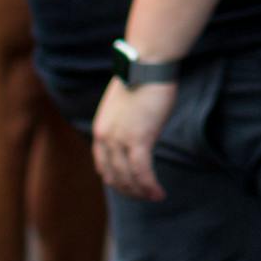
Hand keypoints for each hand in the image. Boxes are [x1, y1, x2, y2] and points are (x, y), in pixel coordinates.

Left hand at [92, 78, 176, 200]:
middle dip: (129, 190)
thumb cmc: (142, 78)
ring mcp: (120, 140)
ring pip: (128, 178)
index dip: (116, 179)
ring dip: (141, 192)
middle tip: (145, 196)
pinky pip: (142, 172)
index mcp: (101, 130)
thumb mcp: (127, 105)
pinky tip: (158, 192)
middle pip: (114, 176)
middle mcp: (105, 139)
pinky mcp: (139, 139)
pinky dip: (150, 186)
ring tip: (155, 197)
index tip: (130, 186)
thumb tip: (140, 134)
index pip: (103, 165)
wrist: (147, 64)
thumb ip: (127, 123)